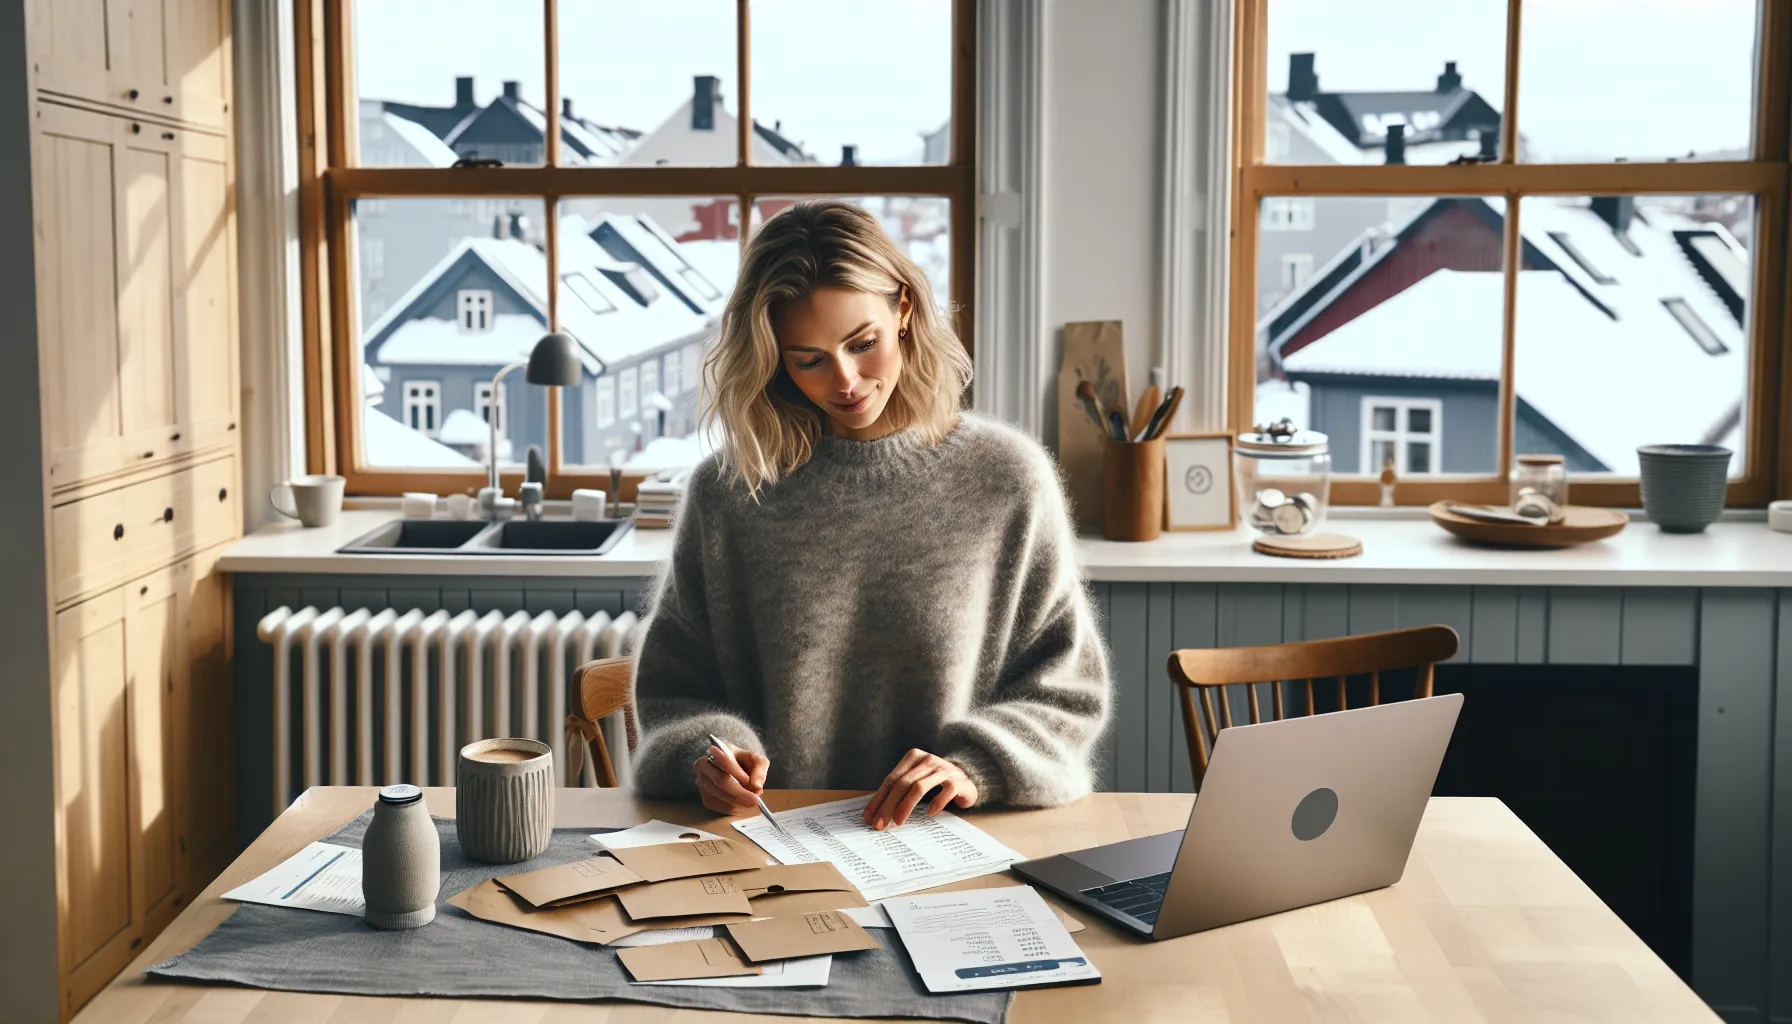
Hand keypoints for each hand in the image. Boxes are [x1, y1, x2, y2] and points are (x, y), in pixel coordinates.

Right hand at [694, 743, 769, 816]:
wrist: (734, 770)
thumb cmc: (745, 762)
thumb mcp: (757, 760)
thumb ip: (760, 769)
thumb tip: (757, 786)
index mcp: (716, 751)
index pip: (724, 762)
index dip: (737, 773)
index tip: (750, 781)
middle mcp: (703, 766)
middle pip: (721, 781)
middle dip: (740, 792)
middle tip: (755, 800)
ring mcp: (702, 783)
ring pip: (720, 796)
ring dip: (738, 801)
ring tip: (752, 802)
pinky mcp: (705, 798)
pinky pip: (719, 806)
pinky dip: (734, 808)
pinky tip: (743, 804)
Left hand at [863, 749, 977, 830]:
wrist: (968, 779)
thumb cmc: (936, 783)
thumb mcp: (916, 781)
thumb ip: (899, 791)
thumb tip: (875, 814)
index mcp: (913, 757)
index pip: (891, 779)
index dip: (878, 799)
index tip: (868, 817)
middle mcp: (927, 760)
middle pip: (902, 783)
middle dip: (888, 805)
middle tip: (879, 824)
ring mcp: (943, 769)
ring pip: (919, 787)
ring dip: (906, 806)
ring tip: (898, 822)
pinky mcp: (958, 780)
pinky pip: (945, 791)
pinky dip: (936, 803)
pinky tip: (929, 814)